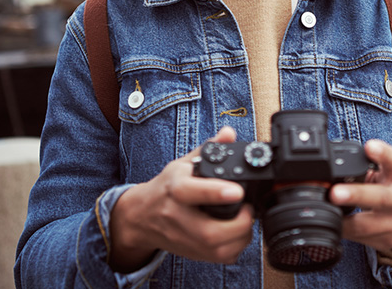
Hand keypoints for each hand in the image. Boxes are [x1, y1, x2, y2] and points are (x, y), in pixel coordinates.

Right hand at [109, 126, 253, 271]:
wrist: (142, 217)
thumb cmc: (166, 188)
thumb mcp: (183, 163)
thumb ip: (209, 148)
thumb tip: (229, 133)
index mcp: (175, 188)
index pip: (191, 192)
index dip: (215, 193)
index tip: (236, 191)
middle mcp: (177, 216)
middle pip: (209, 232)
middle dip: (239, 223)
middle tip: (249, 209)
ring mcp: (184, 238)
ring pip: (217, 249)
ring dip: (241, 236)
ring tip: (246, 219)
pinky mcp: (192, 253)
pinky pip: (220, 257)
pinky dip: (236, 247)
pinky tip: (237, 233)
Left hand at [330, 139, 391, 257]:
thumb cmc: (386, 190)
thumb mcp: (383, 175)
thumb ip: (362, 168)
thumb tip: (326, 165)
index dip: (383, 153)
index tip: (369, 146)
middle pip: (381, 197)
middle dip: (357, 195)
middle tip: (335, 193)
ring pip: (370, 225)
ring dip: (347, 222)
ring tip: (329, 216)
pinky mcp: (386, 240)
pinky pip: (361, 239)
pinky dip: (345, 233)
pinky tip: (334, 228)